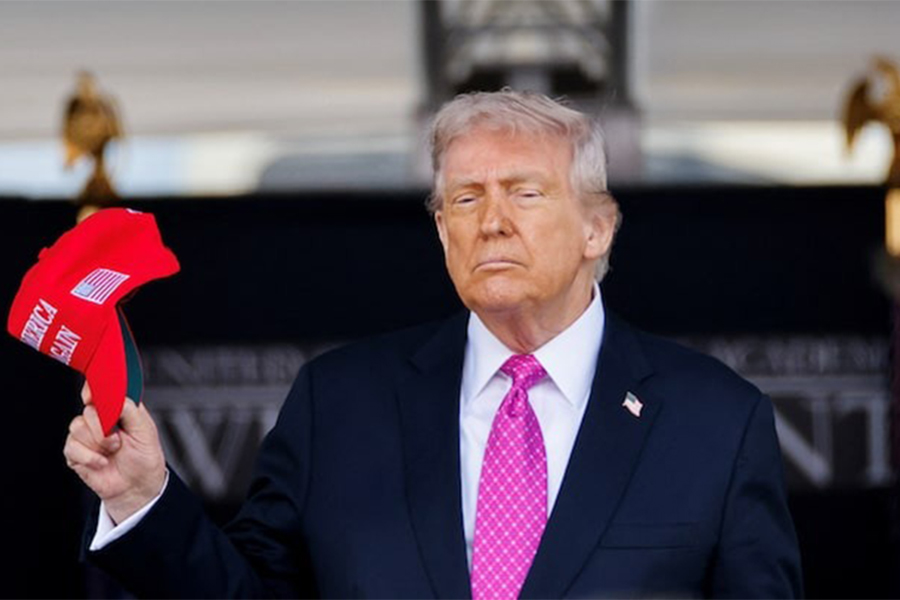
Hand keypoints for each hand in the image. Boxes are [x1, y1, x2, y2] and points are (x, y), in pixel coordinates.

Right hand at [63, 382, 166, 523]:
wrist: (137, 486)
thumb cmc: (144, 457)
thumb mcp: (145, 430)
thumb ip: (130, 409)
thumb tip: (114, 396)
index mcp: (117, 409)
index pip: (100, 391)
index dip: (92, 390)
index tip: (91, 397)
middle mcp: (99, 419)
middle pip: (88, 410)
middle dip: (102, 427)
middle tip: (117, 440)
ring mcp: (86, 435)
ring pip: (77, 427)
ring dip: (97, 443)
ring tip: (112, 451)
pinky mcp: (75, 452)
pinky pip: (72, 447)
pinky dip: (89, 456)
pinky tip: (102, 462)